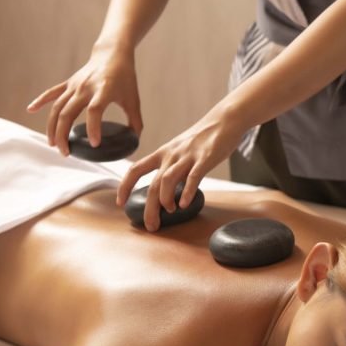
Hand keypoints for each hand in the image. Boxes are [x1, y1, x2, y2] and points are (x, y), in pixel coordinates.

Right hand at [27, 43, 142, 155]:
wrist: (112, 54)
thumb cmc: (125, 78)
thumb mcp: (134, 100)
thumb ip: (135, 122)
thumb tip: (134, 142)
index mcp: (104, 90)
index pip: (95, 110)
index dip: (93, 128)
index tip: (95, 144)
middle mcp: (86, 87)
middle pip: (68, 112)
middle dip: (63, 134)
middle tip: (65, 152)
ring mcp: (74, 85)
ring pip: (57, 107)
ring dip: (52, 126)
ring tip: (53, 144)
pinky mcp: (68, 83)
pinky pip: (51, 93)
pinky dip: (40, 101)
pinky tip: (29, 110)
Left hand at [116, 106, 242, 231]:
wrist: (225, 119)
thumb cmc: (204, 138)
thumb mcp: (180, 150)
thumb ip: (174, 167)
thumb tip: (169, 190)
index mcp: (163, 153)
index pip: (136, 169)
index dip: (125, 186)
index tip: (120, 203)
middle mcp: (171, 155)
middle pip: (153, 183)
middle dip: (149, 208)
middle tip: (151, 226)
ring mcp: (188, 156)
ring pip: (167, 180)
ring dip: (165, 200)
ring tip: (170, 212)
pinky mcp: (206, 158)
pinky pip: (194, 177)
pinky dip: (187, 192)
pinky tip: (185, 204)